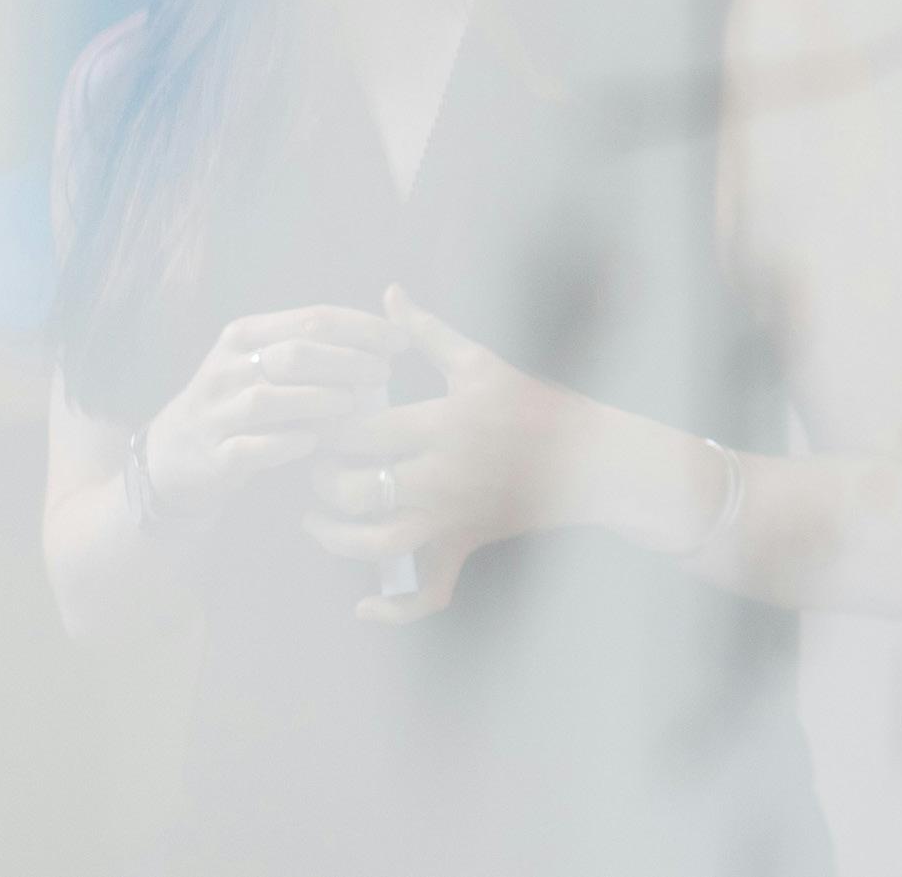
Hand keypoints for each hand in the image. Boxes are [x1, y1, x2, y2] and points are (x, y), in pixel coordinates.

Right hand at [142, 306, 404, 519]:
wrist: (173, 456)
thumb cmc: (241, 403)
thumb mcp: (264, 361)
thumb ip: (313, 343)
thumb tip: (389, 328)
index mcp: (244, 335)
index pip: (313, 318)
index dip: (364, 327)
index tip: (402, 341)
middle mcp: (226, 368)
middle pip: (296, 354)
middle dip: (348, 362)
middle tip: (383, 374)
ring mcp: (216, 413)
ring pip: (271, 400)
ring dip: (322, 401)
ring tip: (355, 406)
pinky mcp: (214, 456)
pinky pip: (253, 448)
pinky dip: (288, 443)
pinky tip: (316, 441)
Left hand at [305, 285, 598, 622]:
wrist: (590, 458)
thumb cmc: (533, 404)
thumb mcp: (479, 363)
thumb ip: (427, 331)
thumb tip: (389, 293)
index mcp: (442, 424)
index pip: (359, 431)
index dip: (324, 427)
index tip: (314, 418)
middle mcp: (442, 475)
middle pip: (354, 489)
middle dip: (319, 480)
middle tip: (311, 465)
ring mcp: (452, 516)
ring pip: (375, 543)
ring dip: (334, 537)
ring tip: (316, 519)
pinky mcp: (465, 544)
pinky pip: (428, 592)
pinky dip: (393, 609)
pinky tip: (362, 605)